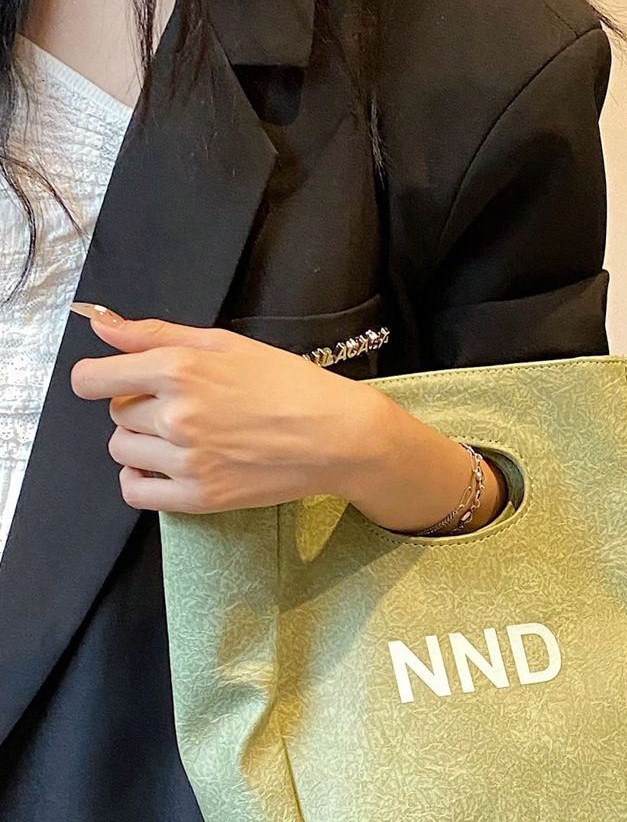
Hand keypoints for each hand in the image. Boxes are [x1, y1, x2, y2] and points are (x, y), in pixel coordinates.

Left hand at [67, 303, 507, 531]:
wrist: (338, 436)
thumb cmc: (290, 384)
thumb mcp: (225, 344)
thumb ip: (155, 334)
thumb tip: (100, 325)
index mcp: (178, 369)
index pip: (92, 379)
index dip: (98, 378)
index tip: (112, 382)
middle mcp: (175, 415)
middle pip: (116, 414)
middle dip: (139, 407)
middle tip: (183, 407)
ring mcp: (187, 460)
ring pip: (123, 451)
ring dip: (141, 443)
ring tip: (182, 438)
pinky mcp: (201, 496)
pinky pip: (137, 493)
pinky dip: (140, 481)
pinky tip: (164, 468)